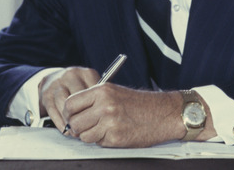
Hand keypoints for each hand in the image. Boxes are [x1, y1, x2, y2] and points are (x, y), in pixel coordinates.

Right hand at [38, 67, 99, 131]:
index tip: (99, 120)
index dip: (96, 109)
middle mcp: (71, 76)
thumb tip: (104, 116)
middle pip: (79, 99)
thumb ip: (98, 97)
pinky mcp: (46, 95)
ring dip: (71, 121)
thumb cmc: (77, 86)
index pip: (94, 93)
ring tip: (76, 132)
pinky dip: (60, 123)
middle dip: (83, 117)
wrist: (52, 80)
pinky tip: (65, 129)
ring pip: (65, 105)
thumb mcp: (90, 86)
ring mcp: (57, 84)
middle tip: (87, 129)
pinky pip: (53, 111)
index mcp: (86, 73)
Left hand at [63, 85, 190, 147]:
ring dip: (90, 135)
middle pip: (73, 121)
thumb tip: (71, 115)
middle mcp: (104, 105)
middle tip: (86, 127)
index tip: (73, 117)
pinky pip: (97, 143)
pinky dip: (102, 141)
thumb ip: (93, 101)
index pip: (70, 103)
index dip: (69, 113)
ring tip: (103, 129)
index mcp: (102, 91)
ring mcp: (110, 122)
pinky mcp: (115, 137)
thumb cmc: (140, 104)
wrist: (164, 113)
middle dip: (77, 127)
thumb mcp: (115, 92)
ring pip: (83, 135)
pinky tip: (114, 133)